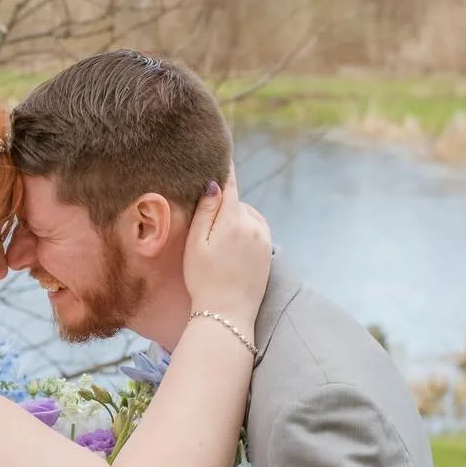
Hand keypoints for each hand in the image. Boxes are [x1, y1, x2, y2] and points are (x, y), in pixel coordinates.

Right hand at [181, 164, 272, 335]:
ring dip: (235, 219)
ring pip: (247, 216)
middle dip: (223, 205)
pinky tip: (232, 248)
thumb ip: (206, 212)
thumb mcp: (196, 245)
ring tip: (218, 242)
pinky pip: (256, 230)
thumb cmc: (204, 280)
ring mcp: (264, 238)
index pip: (230, 184)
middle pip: (237, 202)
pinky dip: (245, 231)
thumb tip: (214, 183)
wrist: (227, 315)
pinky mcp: (268, 251)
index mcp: (234, 219)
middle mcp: (254, 224)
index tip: (221, 152)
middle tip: (205, 227)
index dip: (224, 168)